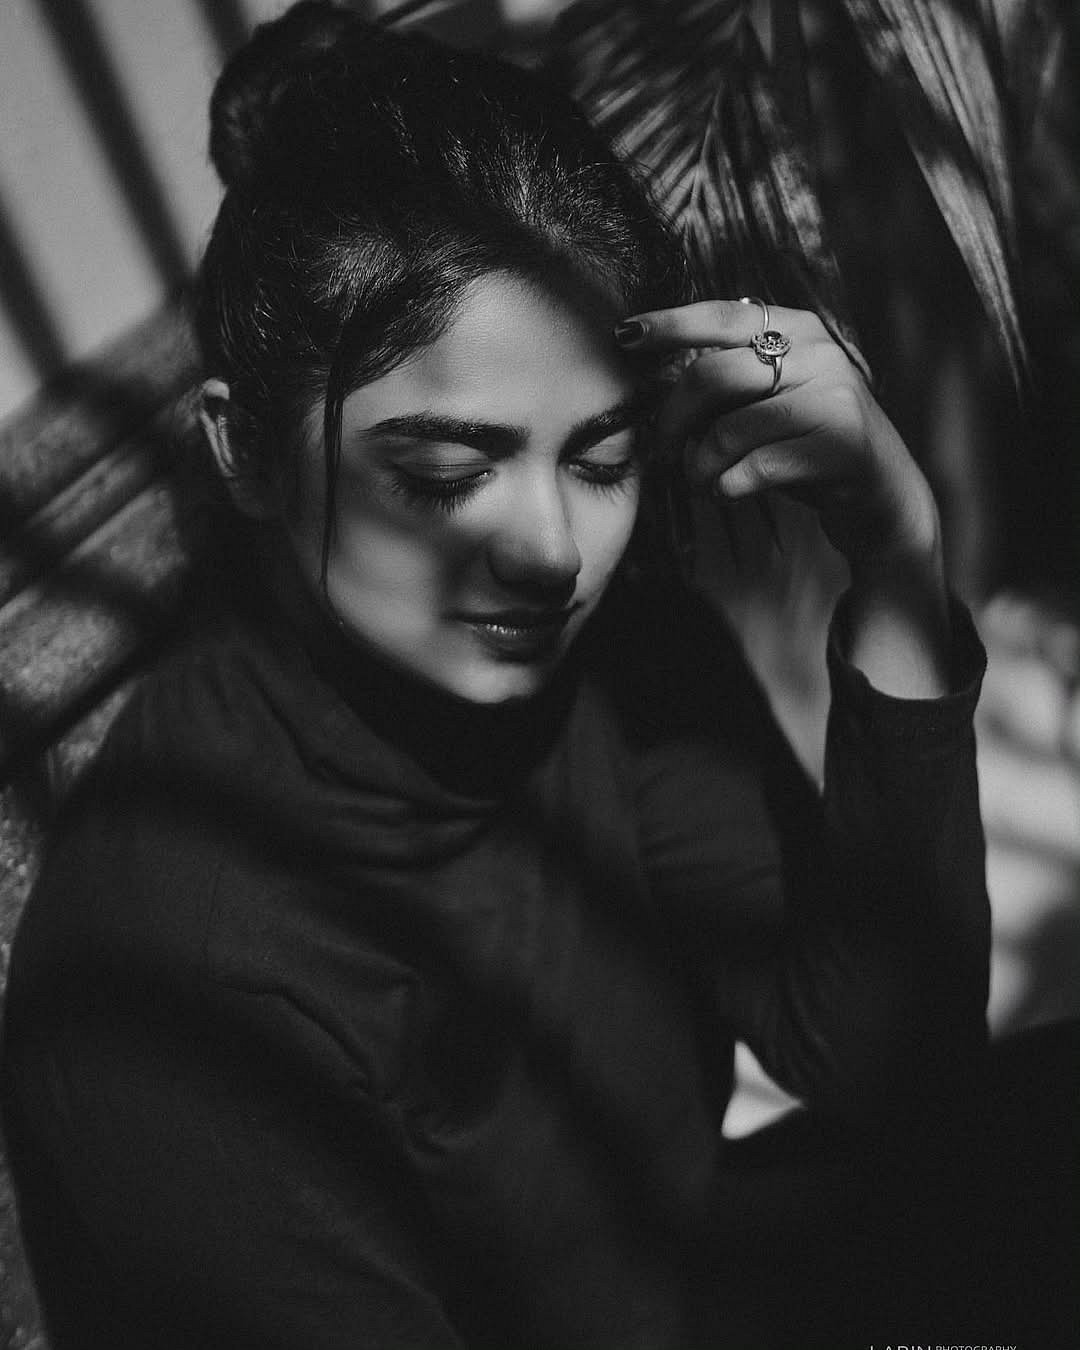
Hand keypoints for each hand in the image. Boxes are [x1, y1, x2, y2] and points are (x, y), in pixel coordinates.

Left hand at [617, 299, 939, 574]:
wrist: (881, 495)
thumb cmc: (808, 447)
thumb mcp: (770, 401)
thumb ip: (727, 383)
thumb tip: (655, 378)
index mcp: (799, 330)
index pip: (722, 316)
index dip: (669, 324)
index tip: (623, 336)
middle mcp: (819, 353)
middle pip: (713, 375)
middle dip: (672, 419)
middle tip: (663, 451)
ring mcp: (834, 397)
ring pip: (729, 429)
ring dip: (699, 465)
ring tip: (700, 481)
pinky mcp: (841, 446)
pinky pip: (756, 468)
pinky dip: (727, 487)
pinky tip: (728, 492)